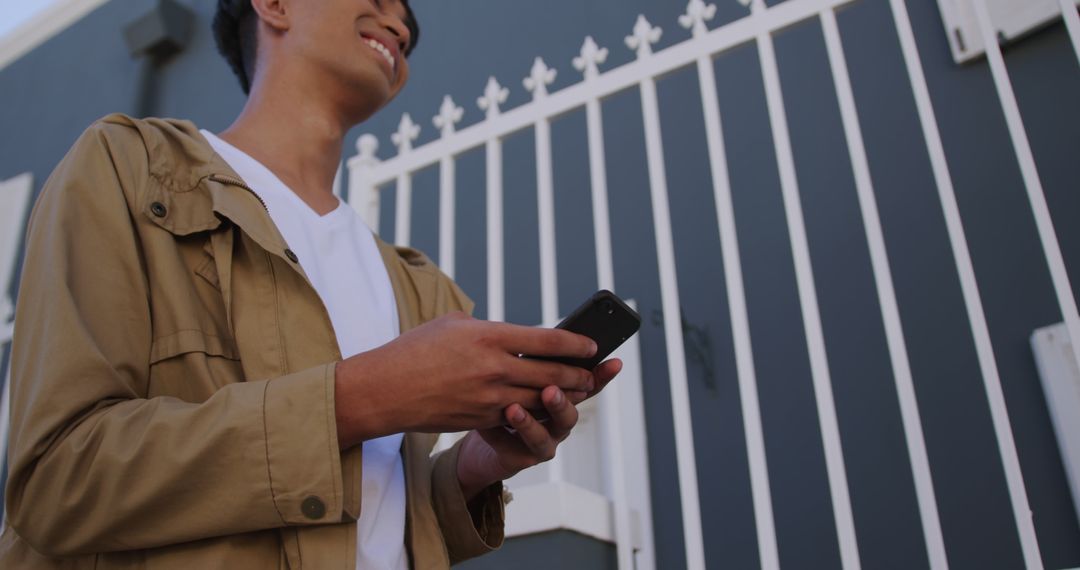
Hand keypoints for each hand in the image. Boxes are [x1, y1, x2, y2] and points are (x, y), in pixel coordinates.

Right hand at [333, 313, 599, 448]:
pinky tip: (546, 406)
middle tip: (593, 373)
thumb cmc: (416, 349)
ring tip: (579, 391)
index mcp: (489, 336)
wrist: (385, 390)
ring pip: (540, 399)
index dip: (576, 344)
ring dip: (563, 396)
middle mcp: (494, 368)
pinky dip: (536, 410)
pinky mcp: (481, 419)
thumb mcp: (453, 324)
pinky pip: (518, 415)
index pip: (547, 340)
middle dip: (578, 375)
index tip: (592, 345)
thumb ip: (489, 328)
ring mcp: (489, 397)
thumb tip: (516, 336)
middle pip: (552, 373)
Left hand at [456, 358, 622, 499]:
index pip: (587, 381)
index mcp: (562, 393)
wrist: (478, 436)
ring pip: (548, 434)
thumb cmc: (498, 395)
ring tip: (513, 408)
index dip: (602, 374)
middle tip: (550, 389)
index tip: (614, 362)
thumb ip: (530, 359)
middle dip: (562, 399)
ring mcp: (546, 439)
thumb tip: (534, 333)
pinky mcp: (524, 456)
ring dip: (532, 421)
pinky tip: (491, 421)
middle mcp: (559, 418)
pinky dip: (505, 432)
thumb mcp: (513, 372)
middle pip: (572, 408)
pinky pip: (520, 447)